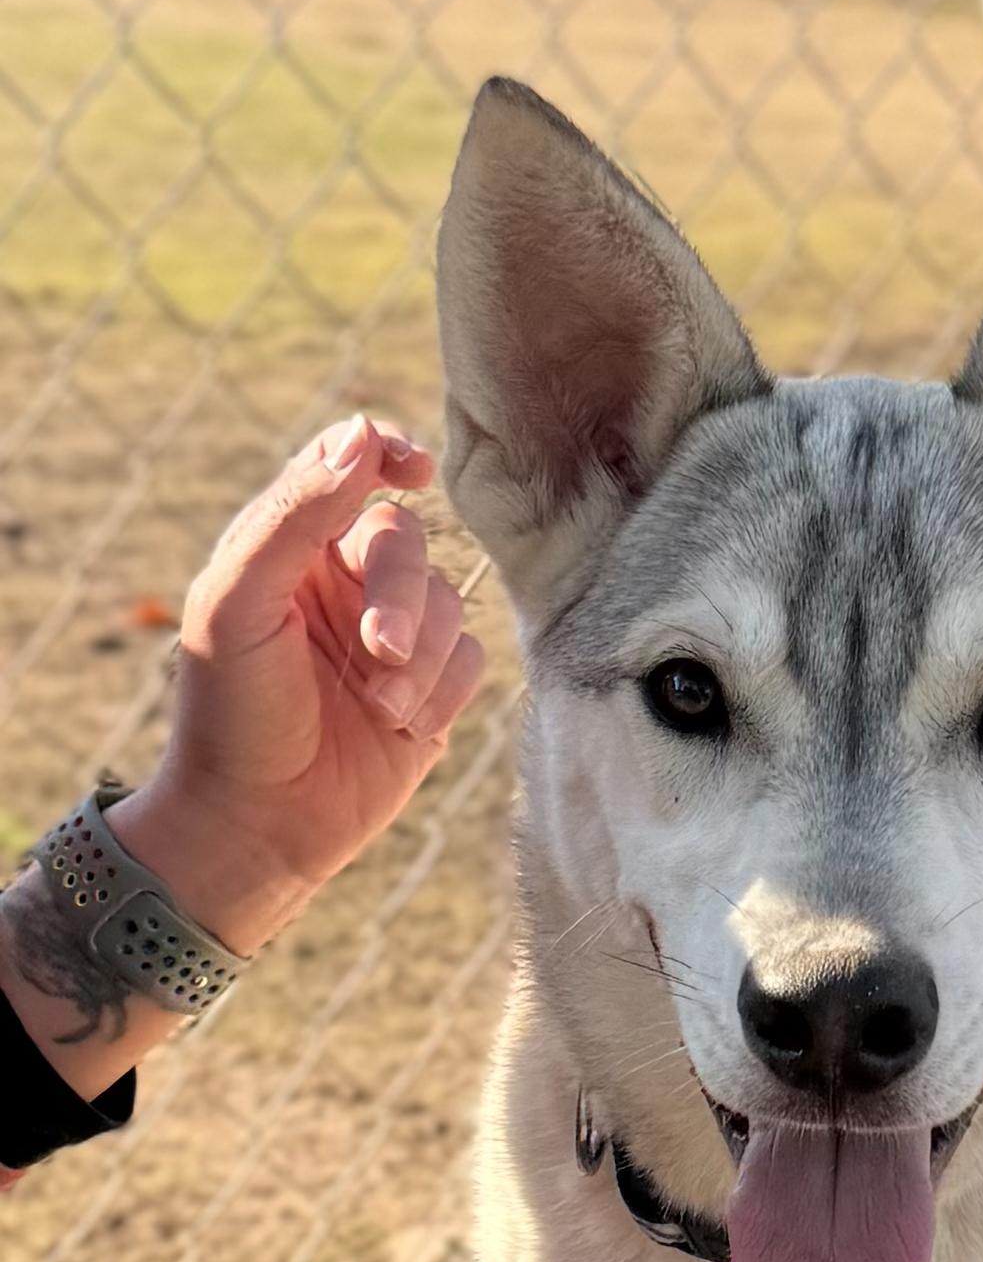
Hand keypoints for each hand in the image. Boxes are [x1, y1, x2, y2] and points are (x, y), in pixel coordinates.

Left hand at [111, 413, 485, 954]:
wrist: (257, 825)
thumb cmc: (231, 712)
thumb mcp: (239, 602)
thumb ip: (296, 516)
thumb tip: (363, 437)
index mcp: (288, 547)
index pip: (344, 464)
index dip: (384, 453)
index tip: (413, 470)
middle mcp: (342, 583)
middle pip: (407, 541)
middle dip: (401, 595)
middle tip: (379, 650)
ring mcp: (392, 639)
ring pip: (449, 604)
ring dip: (422, 659)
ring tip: (380, 709)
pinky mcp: (430, 694)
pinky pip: (472, 662)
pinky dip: (443, 693)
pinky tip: (402, 729)